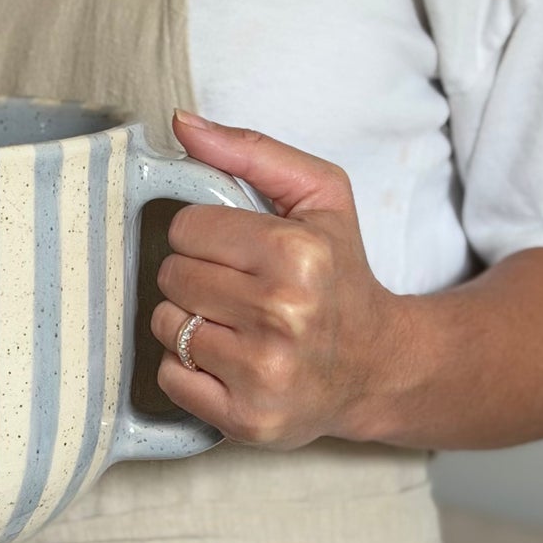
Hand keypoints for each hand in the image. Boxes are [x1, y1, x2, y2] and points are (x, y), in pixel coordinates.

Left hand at [150, 111, 403, 448]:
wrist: (376, 366)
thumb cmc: (340, 276)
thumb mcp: (319, 198)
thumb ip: (251, 153)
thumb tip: (181, 124)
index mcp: (296, 255)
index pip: (187, 228)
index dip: (204, 236)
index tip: (236, 252)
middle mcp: (281, 315)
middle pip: (172, 276)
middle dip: (196, 278)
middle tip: (237, 290)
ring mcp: (262, 373)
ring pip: (167, 326)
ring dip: (190, 323)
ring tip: (235, 326)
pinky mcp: (245, 418)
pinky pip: (170, 376)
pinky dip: (189, 368)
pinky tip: (229, 361)